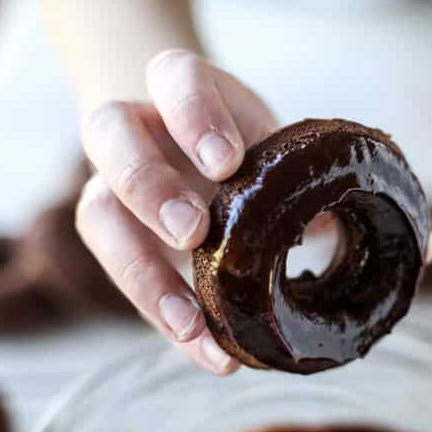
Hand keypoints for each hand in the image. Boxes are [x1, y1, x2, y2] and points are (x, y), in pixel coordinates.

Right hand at [77, 50, 276, 374]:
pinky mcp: (120, 243)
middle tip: (193, 233)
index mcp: (180, 91)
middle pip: (109, 135)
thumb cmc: (242, 146)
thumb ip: (297, 176)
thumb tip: (335, 225)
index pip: (174, 76)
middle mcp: (134, 131)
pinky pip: (128, 283)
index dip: (194, 114)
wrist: (191, 152)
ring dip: (140, 271)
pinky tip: (212, 354)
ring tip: (190, 321)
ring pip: (97, 214)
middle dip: (148, 185)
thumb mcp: (272, 144)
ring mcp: (115, 187)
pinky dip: (169, 323)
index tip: (227, 163)